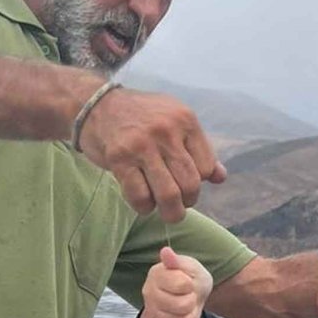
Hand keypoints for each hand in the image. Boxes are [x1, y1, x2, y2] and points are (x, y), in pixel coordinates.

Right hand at [76, 87, 227, 222]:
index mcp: (185, 120)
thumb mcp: (174, 123)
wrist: (97, 105)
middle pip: (190, 184)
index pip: (206, 167)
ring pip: (168, 194)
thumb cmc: (141, 119)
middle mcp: (166, 130)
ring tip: (166, 212)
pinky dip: (144, 207)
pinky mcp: (120, 158)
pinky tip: (143, 203)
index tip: (186, 185)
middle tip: (178, 204)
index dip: (199, 183)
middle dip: (187, 202)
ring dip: (170, 212)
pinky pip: (140, 196)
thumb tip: (220, 177)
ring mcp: (142, 144)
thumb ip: (197, 149)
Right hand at [137, 247, 213, 317]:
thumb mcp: (190, 267)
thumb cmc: (191, 279)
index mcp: (157, 272)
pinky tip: (183, 312)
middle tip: (187, 292)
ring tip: (185, 301)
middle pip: (181, 304)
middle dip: (191, 299)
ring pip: (181, 317)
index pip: (181, 285)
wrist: (190, 300)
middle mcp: (149, 291)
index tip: (187, 280)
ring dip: (190, 310)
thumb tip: (165, 251)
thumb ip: (177, 261)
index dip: (190, 285)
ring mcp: (152, 308)